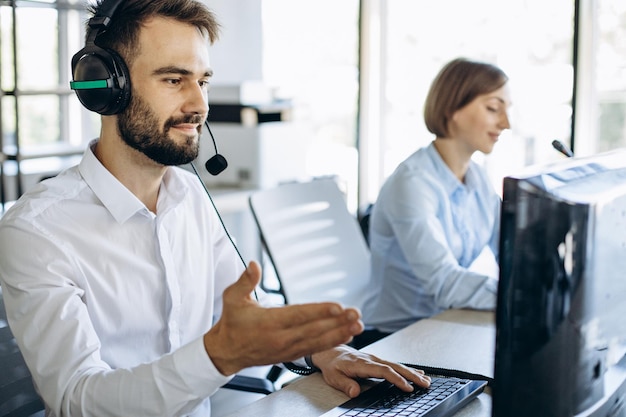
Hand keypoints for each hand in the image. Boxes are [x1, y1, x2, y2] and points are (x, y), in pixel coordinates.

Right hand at [203, 261, 363, 374]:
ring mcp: (287, 348)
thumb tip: (253, 264)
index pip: (299, 315)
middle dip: (337, 322)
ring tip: (358, 325)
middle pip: (314, 329)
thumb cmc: (231, 322)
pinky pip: (315, 348)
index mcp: (268, 322)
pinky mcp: (291, 354)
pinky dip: (331, 342)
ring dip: (340, 333)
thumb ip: (245, 280)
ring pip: (318, 341)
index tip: (338, 307)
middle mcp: (280, 338)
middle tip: (356, 314)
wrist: (226, 351)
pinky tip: (346, 335)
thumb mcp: (232, 298)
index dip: (319, 312)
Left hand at [311, 345, 430, 397]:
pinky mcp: (377, 361)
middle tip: (425, 384)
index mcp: (362, 364)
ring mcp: (376, 359)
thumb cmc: (333, 365)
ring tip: (426, 380)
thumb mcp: (333, 377)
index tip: (407, 387)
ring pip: (397, 365)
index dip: (396, 379)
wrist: (331, 352)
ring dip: (412, 372)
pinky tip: (417, 373)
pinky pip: (394, 365)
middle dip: (411, 375)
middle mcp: (371, 359)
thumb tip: (355, 392)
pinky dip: (407, 369)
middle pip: (395, 366)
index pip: (383, 371)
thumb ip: (344, 384)